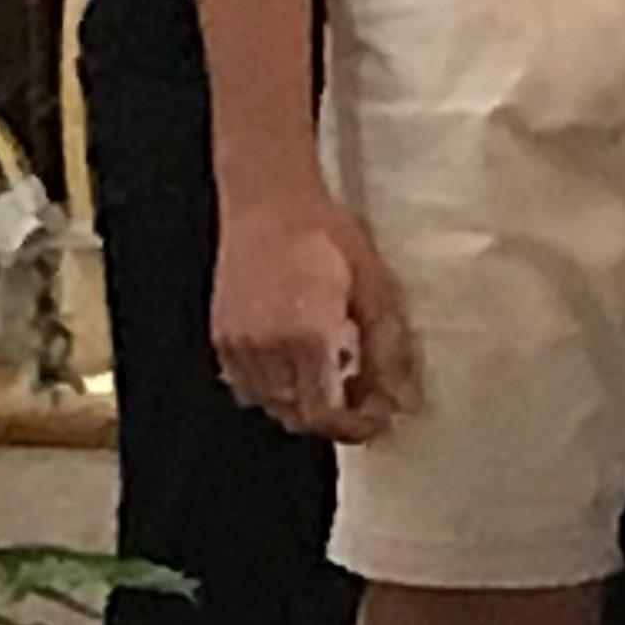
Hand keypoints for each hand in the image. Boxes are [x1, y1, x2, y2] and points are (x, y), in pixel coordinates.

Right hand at [212, 193, 420, 441]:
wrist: (269, 198)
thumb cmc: (324, 232)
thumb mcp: (374, 286)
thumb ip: (389, 350)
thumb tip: (403, 400)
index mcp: (307, 336)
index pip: (326, 415)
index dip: (354, 426)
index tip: (378, 419)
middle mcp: (267, 348)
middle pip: (299, 417)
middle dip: (335, 417)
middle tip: (364, 396)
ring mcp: (238, 345)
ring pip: (272, 405)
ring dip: (305, 403)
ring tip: (333, 373)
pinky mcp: (222, 337)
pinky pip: (246, 386)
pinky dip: (274, 388)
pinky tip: (297, 362)